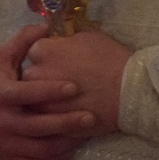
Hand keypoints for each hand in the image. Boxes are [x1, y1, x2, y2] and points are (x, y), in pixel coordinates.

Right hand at [0, 24, 96, 159]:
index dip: (49, 91)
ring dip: (65, 143)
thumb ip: (21, 44)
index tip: (74, 87)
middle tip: (91, 117)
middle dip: (65, 123)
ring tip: (87, 133)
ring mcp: (4, 145)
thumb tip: (44, 25)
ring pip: (39, 150)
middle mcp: (0, 123)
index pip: (25, 95)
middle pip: (36, 127)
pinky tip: (71, 149)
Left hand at [19, 28, 133, 138]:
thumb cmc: (111, 59)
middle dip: (43, 77)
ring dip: (46, 99)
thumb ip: (67, 40)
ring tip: (67, 99)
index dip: (49, 54)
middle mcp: (35, 76)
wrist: (128, 91)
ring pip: (35, 101)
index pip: (35, 51)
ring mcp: (41, 102)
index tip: (60, 57)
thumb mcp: (89, 36)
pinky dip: (56, 116)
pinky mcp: (51, 123)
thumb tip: (62, 42)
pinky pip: (47, 119)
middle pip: (30, 77)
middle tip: (63, 79)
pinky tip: (70, 113)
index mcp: (43, 51)